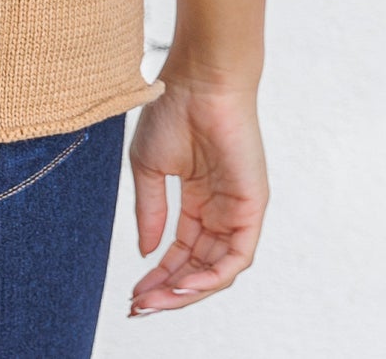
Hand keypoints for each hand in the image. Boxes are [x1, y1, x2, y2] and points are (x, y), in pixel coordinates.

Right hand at [128, 77, 267, 314]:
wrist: (199, 80)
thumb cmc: (173, 110)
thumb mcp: (150, 168)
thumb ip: (151, 212)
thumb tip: (145, 253)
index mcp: (197, 199)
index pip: (180, 250)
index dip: (158, 276)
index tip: (133, 293)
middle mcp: (219, 210)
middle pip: (197, 266)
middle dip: (168, 290)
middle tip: (140, 305)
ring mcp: (237, 211)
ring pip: (216, 269)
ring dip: (187, 290)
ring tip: (157, 300)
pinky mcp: (251, 209)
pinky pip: (236, 258)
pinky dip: (211, 277)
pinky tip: (184, 285)